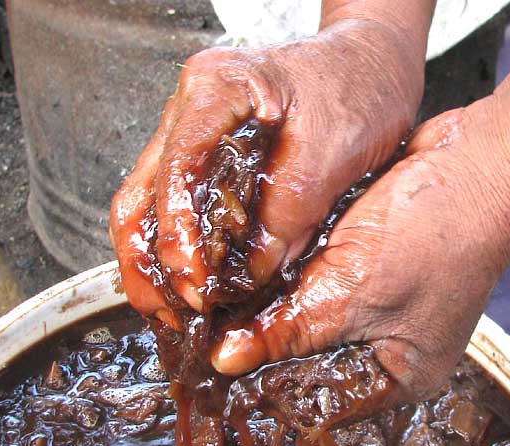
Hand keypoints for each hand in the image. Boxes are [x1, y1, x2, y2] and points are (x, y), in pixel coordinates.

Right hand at [109, 20, 424, 323]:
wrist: (370, 68)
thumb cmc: (358, 89)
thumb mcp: (332, 150)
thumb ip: (290, 209)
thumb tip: (254, 271)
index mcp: (217, 89)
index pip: (177, 168)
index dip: (177, 234)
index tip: (195, 284)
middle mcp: (191, 110)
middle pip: (140, 193)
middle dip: (149, 262)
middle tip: (175, 313)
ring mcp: (193, 135)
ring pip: (147, 206)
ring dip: (154, 265)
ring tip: (175, 313)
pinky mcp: (208, 161)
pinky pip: (175, 211)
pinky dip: (176, 253)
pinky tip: (189, 286)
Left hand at [211, 100, 509, 398]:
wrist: (482, 161)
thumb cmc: (437, 236)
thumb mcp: (352, 294)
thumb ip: (287, 330)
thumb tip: (227, 361)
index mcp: (398, 376)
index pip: (320, 400)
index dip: (270, 389)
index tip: (224, 377)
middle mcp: (388, 347)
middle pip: (311, 361)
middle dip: (268, 345)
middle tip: (215, 337)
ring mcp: (379, 306)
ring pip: (310, 319)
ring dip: (275, 309)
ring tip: (223, 308)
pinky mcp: (369, 269)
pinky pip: (320, 285)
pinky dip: (292, 280)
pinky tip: (254, 276)